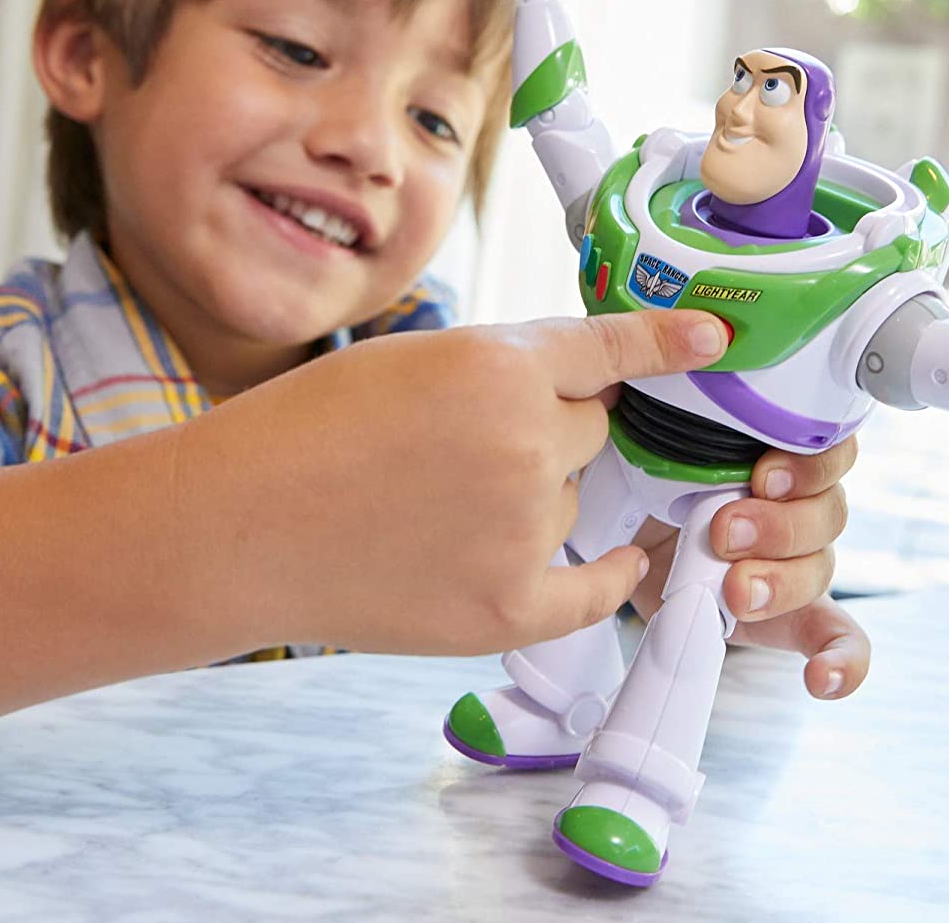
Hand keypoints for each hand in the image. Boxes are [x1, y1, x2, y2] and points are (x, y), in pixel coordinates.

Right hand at [172, 310, 729, 656]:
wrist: (234, 527)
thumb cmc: (305, 430)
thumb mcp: (410, 359)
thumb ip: (504, 364)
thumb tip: (586, 384)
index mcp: (501, 368)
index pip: (610, 351)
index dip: (664, 344)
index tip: (714, 342)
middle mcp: (528, 444)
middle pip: (596, 429)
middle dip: (556, 428)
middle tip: (472, 445)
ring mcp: (524, 529)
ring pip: (576, 498)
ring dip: (541, 497)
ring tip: (444, 505)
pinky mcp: (511, 607)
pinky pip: (599, 585)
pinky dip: (609, 574)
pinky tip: (615, 564)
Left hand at [629, 437, 870, 700]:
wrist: (627, 534)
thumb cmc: (651, 475)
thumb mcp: (659, 438)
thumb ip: (676, 419)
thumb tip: (659, 379)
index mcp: (783, 453)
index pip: (830, 450)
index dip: (807, 464)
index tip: (761, 473)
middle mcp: (803, 506)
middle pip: (827, 513)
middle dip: (776, 526)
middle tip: (723, 532)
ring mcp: (800, 562)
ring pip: (821, 569)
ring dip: (781, 581)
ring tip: (734, 590)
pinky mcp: (793, 615)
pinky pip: (837, 638)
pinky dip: (840, 662)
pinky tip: (823, 680)